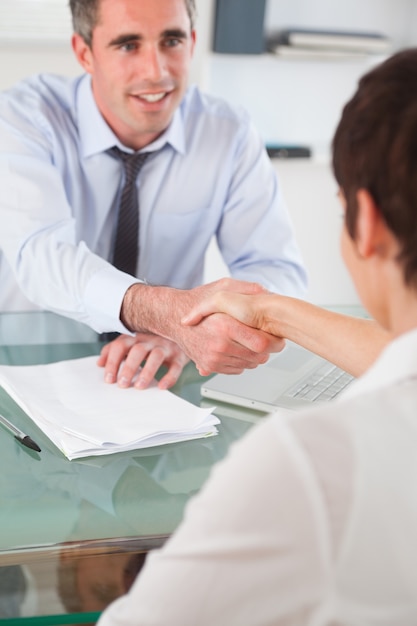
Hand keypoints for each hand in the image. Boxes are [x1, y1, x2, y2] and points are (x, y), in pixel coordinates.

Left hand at [97, 333, 189, 389]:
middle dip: (129, 368)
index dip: (112, 362)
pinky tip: (162, 387)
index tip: (109, 380)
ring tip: (140, 387)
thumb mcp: (133, 344)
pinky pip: (175, 366)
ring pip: (156, 356)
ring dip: (147, 371)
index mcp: (136, 337)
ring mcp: (166, 346)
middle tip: (122, 385)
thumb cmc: (152, 343)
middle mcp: (150, 340)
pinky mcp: (179, 356)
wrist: (182, 335)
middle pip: (137, 350)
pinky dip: (169, 377)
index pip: (120, 346)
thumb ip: (115, 351)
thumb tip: (99, 363)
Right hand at [121, 279, 284, 375]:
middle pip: (258, 357)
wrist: (173, 317)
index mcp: (225, 326)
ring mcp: (213, 358)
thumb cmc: (197, 301)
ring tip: (253, 343)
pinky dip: (242, 362)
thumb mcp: (222, 287)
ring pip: (249, 365)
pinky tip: (240, 349)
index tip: (277, 338)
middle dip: (268, 351)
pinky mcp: (209, 366)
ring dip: (256, 357)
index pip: (261, 343)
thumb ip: (246, 289)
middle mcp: (219, 345)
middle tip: (270, 341)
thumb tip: (266, 292)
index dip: (274, 342)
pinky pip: (236, 370)